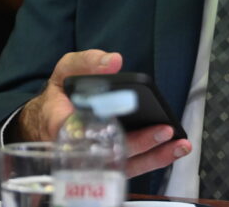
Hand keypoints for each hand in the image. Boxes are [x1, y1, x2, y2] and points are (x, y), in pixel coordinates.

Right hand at [17, 50, 191, 175]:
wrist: (50, 119)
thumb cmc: (61, 94)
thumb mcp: (67, 70)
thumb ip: (87, 63)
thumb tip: (114, 61)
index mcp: (58, 123)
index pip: (73, 129)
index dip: (93, 128)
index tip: (113, 122)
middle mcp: (76, 149)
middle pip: (106, 151)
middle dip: (137, 142)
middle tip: (162, 130)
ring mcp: (94, 161)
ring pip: (122, 165)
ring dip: (153, 157)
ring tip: (179, 144)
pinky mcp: (108, 166)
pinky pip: (131, 168)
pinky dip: (154, 160)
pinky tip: (174, 149)